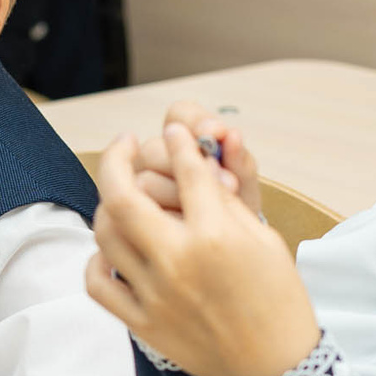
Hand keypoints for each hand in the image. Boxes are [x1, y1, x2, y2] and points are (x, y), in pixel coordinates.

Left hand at [87, 125, 320, 375]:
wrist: (274, 369)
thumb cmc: (280, 301)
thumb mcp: (265, 241)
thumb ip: (225, 204)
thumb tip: (196, 166)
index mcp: (216, 236)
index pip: (186, 170)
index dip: (178, 142)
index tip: (173, 132)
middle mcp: (177, 261)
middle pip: (122, 195)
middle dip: (117, 158)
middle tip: (125, 145)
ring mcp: (153, 294)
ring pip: (105, 233)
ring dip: (107, 205)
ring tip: (121, 194)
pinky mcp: (141, 322)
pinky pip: (98, 281)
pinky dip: (97, 258)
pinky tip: (112, 247)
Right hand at [122, 102, 262, 215]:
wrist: (229, 259)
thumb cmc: (235, 219)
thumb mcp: (244, 191)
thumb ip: (239, 163)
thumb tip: (231, 136)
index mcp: (183, 143)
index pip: (178, 115)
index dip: (193, 121)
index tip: (215, 133)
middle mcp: (156, 163)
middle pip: (154, 148)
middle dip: (188, 164)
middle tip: (228, 184)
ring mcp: (141, 191)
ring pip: (142, 182)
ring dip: (177, 194)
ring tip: (211, 215)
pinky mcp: (131, 221)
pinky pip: (135, 215)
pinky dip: (166, 220)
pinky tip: (187, 228)